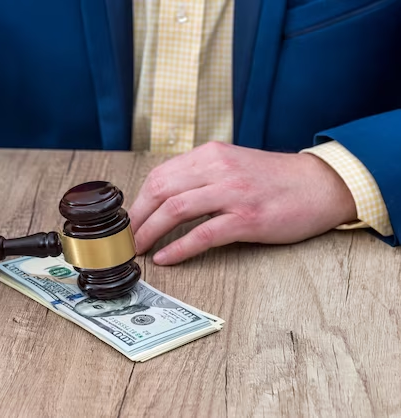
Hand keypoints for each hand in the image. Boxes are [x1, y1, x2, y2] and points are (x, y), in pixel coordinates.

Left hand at [129, 142, 356, 264]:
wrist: (319, 185)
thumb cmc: (273, 180)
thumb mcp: (231, 165)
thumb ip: (200, 176)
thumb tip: (162, 200)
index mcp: (210, 155)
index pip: (160, 175)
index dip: (137, 201)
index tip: (127, 220)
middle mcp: (218, 169)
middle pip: (161, 190)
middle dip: (136, 217)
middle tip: (124, 238)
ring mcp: (233, 193)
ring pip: (176, 210)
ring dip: (150, 231)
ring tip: (137, 249)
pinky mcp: (247, 219)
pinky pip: (203, 234)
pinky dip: (179, 248)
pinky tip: (165, 258)